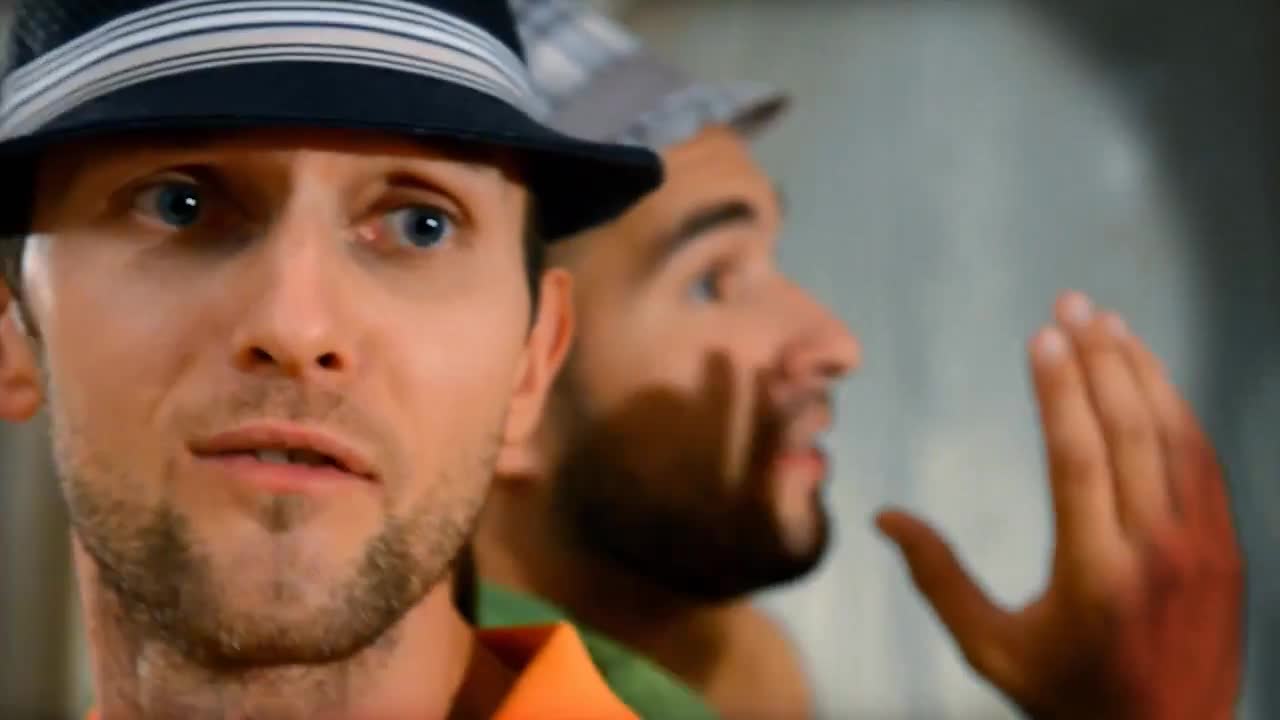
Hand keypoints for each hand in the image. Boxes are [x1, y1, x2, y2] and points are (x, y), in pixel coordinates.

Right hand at [877, 291, 1244, 719]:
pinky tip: (1152, 376)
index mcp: (1094, 573)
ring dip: (1141, 371)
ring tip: (1110, 321)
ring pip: (1173, 435)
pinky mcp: (1226, 545)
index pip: (1076, 456)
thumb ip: (939, 579)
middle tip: (1072, 303)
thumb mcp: (993, 648)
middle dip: (1098, 358)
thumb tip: (885, 518)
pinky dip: (1177, 409)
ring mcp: (1201, 544)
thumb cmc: (1071, 697)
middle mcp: (1155, 548)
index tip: (1042, 335)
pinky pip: (1202, 459)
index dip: (1058, 389)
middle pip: (1128, 430)